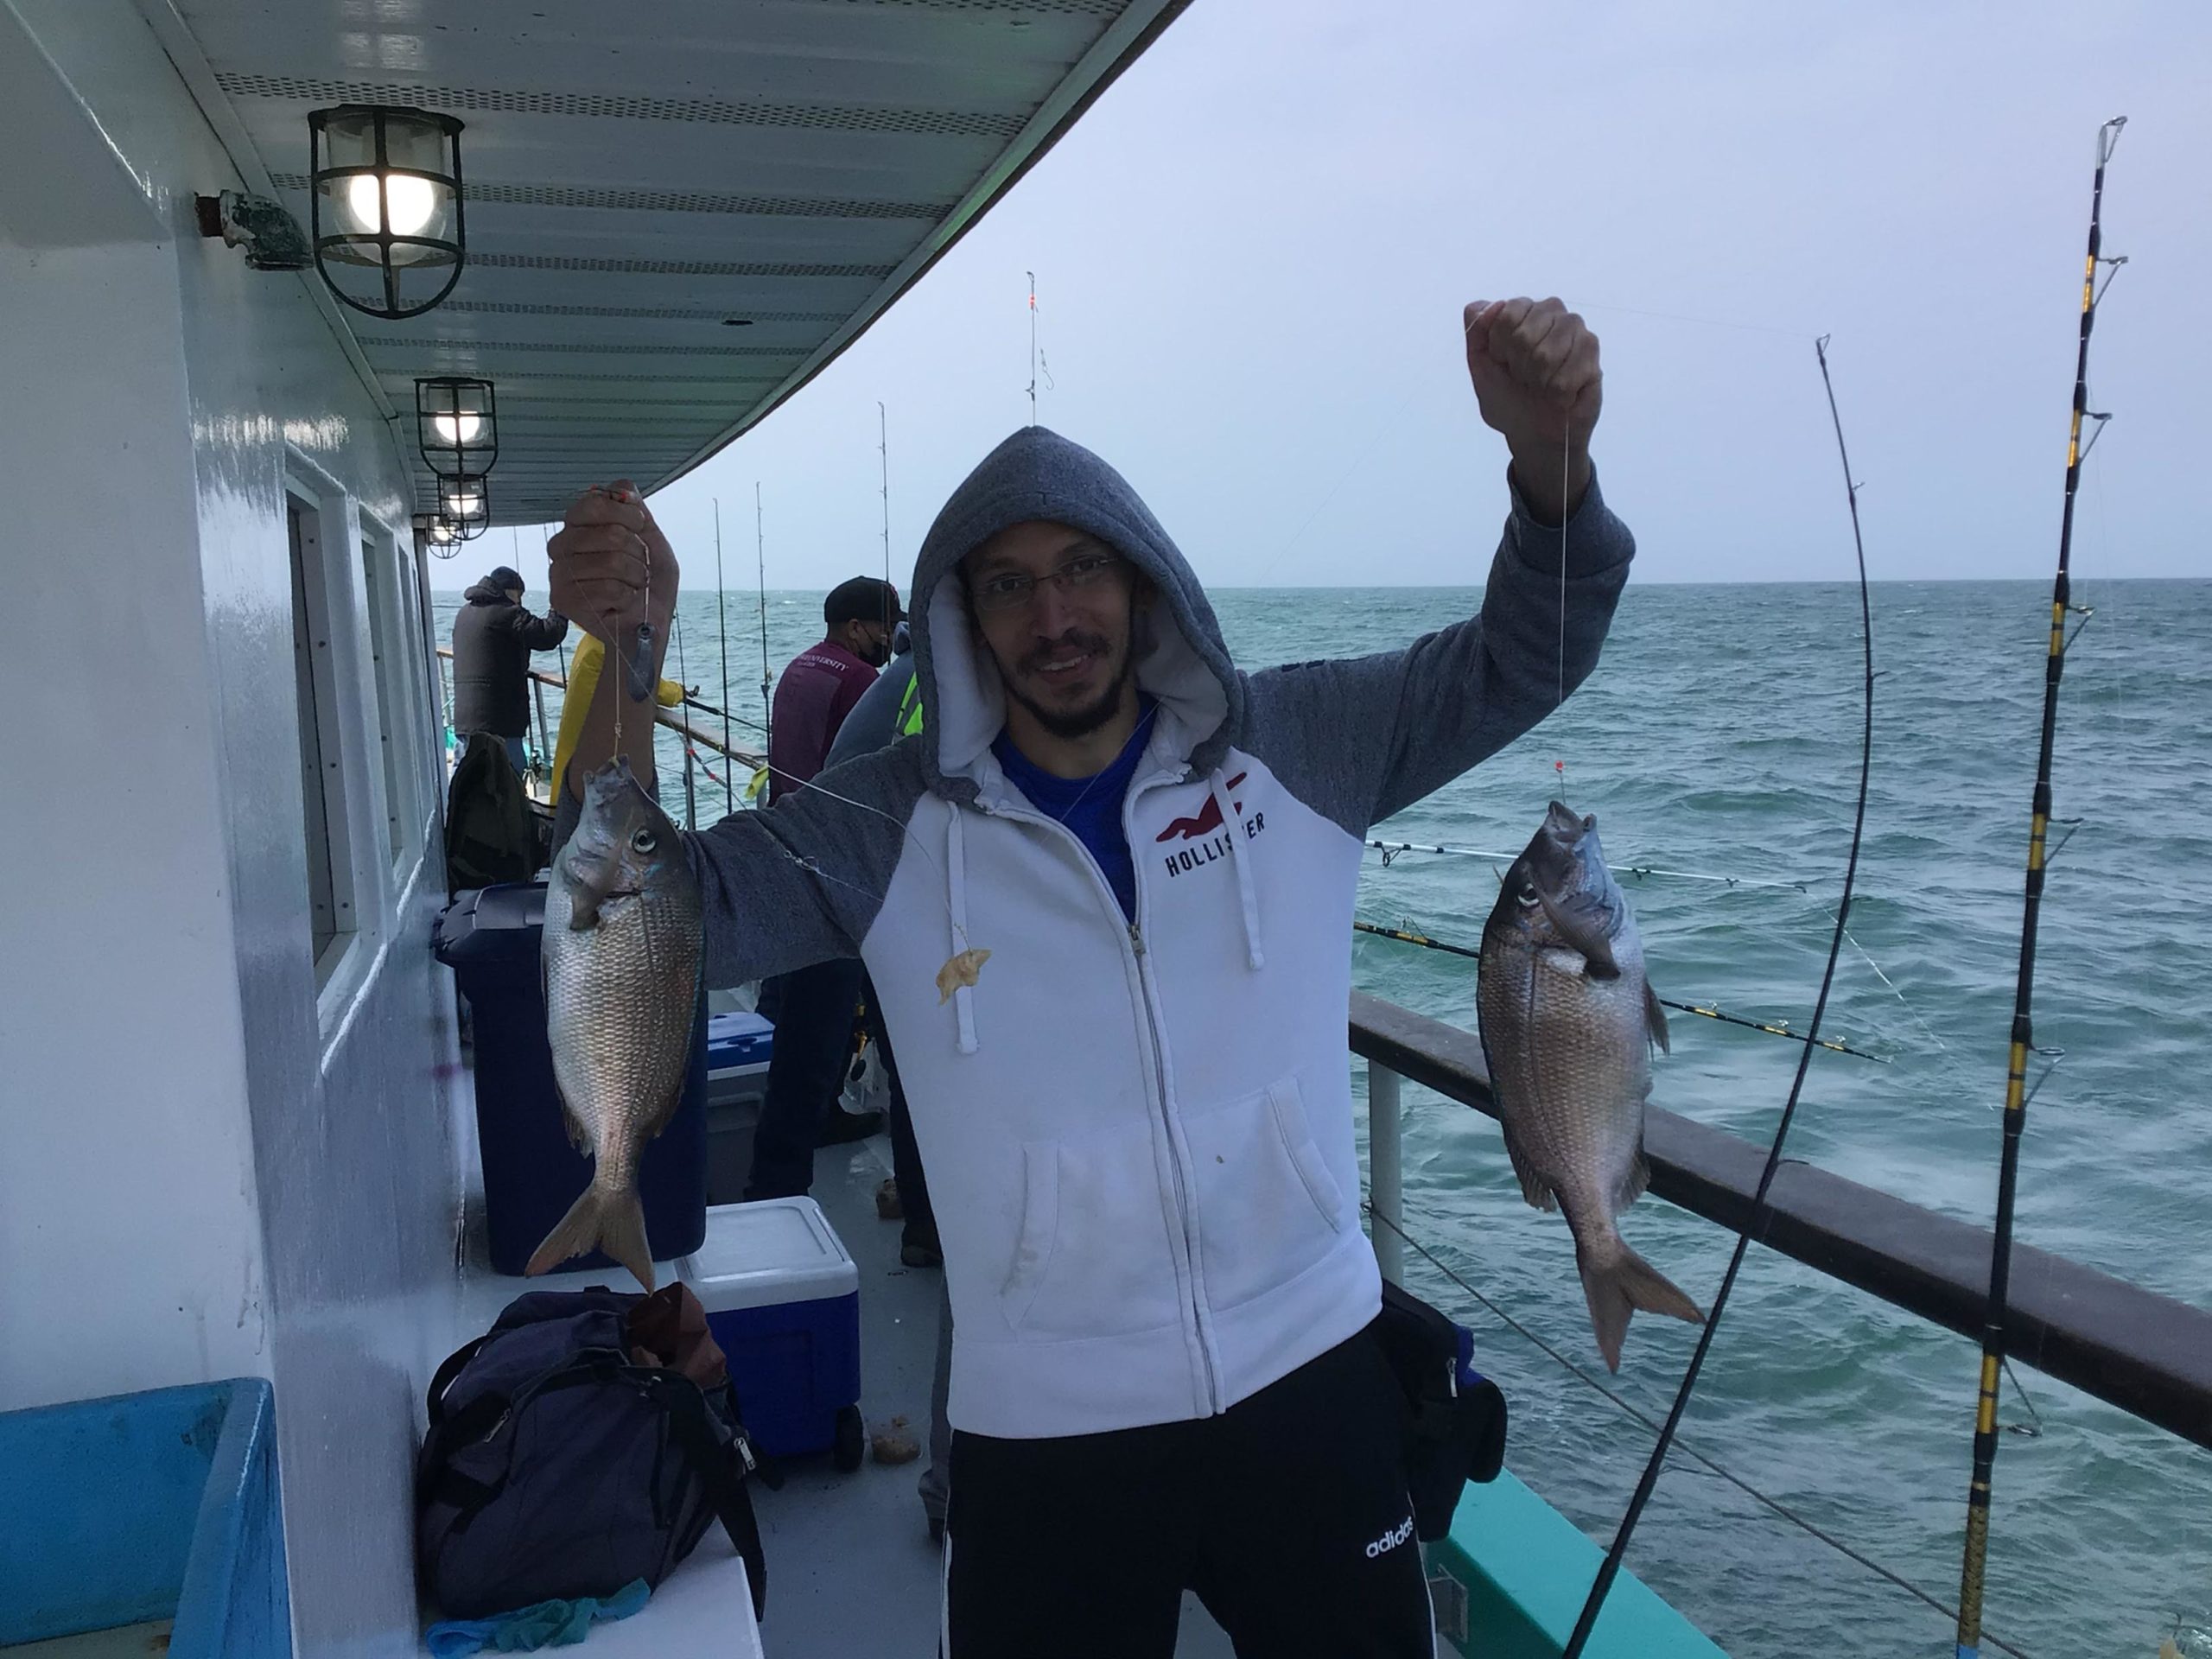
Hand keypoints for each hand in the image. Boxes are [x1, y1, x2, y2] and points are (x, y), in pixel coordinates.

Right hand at [547, 480, 679, 646]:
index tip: (639, 528)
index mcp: (578, 525)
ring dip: (635, 576)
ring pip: (610, 561)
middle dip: (637, 551)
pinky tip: (623, 602)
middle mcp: (562, 545)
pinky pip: (607, 588)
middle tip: (638, 566)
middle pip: (608, 532)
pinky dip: (627, 596)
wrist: (648, 624)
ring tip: (633, 585)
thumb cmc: (648, 582)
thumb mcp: (652, 539)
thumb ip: (637, 510)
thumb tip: (624, 488)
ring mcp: (559, 573)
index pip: (593, 503)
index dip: (625, 514)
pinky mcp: (563, 599)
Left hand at [1464, 298, 1599, 521]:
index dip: (1500, 346)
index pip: (1507, 313)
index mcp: (1522, 311)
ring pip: (1548, 352)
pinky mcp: (1593, 353)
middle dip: (1519, 366)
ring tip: (1541, 385)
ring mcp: (1575, 330)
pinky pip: (1570, 370)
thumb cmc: (1506, 397)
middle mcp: (1551, 313)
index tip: (1502, 363)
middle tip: (1524, 378)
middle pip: (1526, 332)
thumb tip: (1495, 304)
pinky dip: (1558, 391)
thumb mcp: (1478, 365)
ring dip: (1538, 380)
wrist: (1531, 433)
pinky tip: (1559, 394)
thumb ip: (1477, 331)